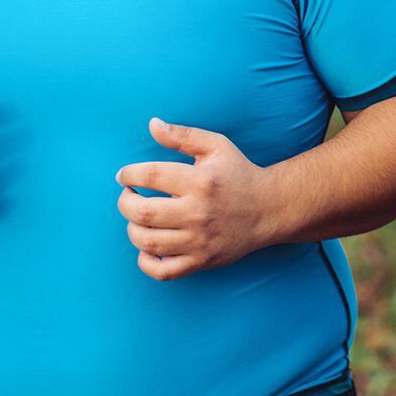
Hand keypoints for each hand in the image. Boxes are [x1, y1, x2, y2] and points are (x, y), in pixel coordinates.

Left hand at [116, 118, 274, 280]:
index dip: (129, 174)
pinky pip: (163, 271)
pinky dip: (146, 262)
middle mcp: (199, 212)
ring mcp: (200, 240)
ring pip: (148, 242)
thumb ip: (183, 135)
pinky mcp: (202, 260)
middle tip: (128, 196)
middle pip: (142, 212)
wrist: (270, 209)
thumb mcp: (217, 146)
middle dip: (125, 202)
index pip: (150, 175)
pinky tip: (147, 249)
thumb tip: (152, 124)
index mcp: (201, 181)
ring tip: (137, 219)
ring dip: (132, 229)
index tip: (125, 176)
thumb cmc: (239, 174)